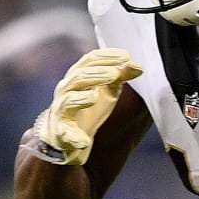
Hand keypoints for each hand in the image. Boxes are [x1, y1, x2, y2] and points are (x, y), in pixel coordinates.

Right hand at [28, 48, 142, 165]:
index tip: (126, 56)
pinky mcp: (60, 132)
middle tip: (115, 73)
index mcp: (78, 76)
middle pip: (78, 77)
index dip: (106, 56)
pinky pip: (64, 134)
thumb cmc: (88, 107)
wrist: (66, 134)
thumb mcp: (107, 89)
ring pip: (68, 100)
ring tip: (94, 96)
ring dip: (81, 98)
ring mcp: (62, 110)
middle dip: (97, 74)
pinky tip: (84, 141)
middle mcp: (66, 90)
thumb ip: (120, 76)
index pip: (89, 60)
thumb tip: (138, 66)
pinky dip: (73, 137)